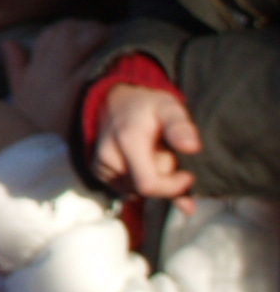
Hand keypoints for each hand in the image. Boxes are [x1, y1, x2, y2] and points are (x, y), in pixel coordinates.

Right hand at [7, 22, 112, 139]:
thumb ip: (16, 68)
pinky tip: (119, 57)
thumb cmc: (32, 130)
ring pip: (77, 41)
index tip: (88, 32)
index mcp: (31, 70)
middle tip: (108, 34)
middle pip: (65, 32)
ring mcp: (57, 80)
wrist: (32, 158)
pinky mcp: (73, 92)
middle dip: (88, 27)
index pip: (50, 34)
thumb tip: (10, 42)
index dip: (71, 28)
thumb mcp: (18, 98)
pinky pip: (90, 62)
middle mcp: (42, 70)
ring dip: (99, 35)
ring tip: (116, 40)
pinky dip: (104, 54)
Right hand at [95, 82, 201, 200]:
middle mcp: (108, 156)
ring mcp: (101, 165)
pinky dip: (141, 179)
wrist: (113, 101)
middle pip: (146, 188)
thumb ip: (180, 127)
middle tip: (167, 153)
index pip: (149, 184)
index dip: (173, 187)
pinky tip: (142, 161)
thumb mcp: (169, 108)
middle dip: (165, 177)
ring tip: (153, 154)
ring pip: (138, 190)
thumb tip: (192, 147)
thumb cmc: (147, 106)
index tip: (189, 175)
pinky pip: (128, 188)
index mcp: (127, 140)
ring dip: (153, 178)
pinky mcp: (98, 172)